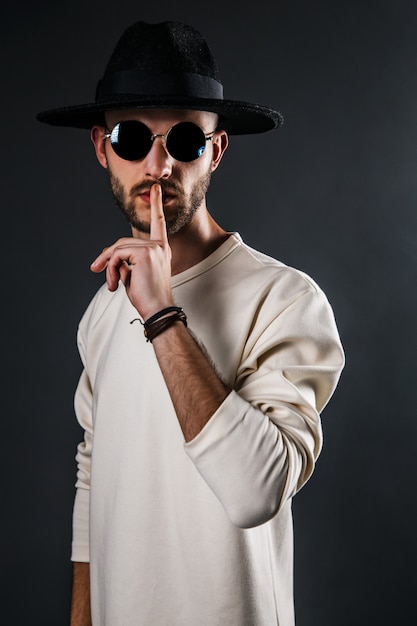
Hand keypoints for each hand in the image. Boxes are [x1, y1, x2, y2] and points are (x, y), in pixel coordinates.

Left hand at [90, 184, 173, 319]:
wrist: (157, 310)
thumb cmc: (148, 299)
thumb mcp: (134, 277)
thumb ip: (125, 263)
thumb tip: (110, 258)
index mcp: (161, 251)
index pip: (158, 224)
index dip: (156, 205)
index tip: (155, 188)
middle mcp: (160, 247)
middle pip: (124, 241)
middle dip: (107, 256)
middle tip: (96, 270)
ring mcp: (153, 249)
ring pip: (119, 248)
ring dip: (108, 266)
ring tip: (111, 284)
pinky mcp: (144, 253)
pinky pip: (117, 255)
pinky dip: (111, 269)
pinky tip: (115, 284)